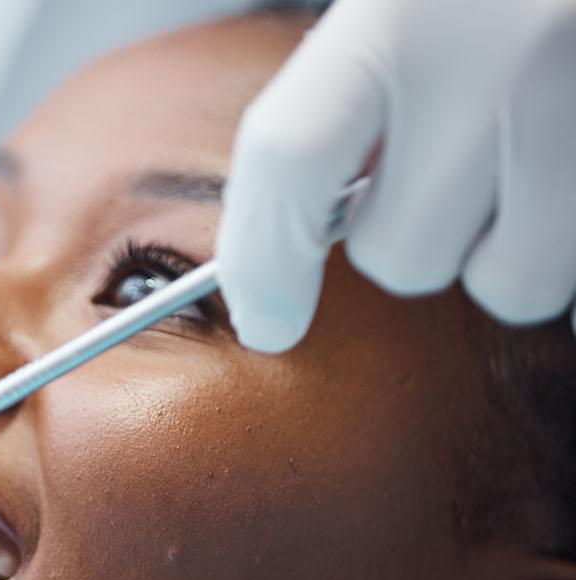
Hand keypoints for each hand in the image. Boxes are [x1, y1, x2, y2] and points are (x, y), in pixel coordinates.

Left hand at [216, 0, 575, 352]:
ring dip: (501, 254)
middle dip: (407, 236)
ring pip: (509, 283)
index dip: (263, 258)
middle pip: (402, 253)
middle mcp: (501, 56)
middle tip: (439, 170)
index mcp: (402, 4)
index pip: (292, 159)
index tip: (266, 319)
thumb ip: (347, 80)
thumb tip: (290, 223)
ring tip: (520, 170)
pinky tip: (558, 173)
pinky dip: (560, 238)